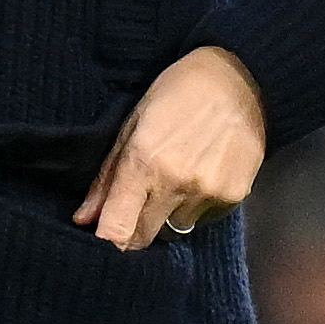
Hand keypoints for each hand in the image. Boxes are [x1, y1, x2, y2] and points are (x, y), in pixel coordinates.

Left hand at [75, 45, 264, 250]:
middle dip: (132, 232)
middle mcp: (176, 184)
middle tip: (134, 207)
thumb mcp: (132, 124)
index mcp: (143, 163)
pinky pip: (204, 218)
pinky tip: (201, 173)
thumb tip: (84, 218)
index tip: (101, 243)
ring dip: (167, 214)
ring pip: (175, 228)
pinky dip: (196, 205)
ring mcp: (208, 193)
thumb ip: (107, 176)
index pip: (117, 229)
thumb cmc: (176, 93)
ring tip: (176, 176)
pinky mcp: (234, 196)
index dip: (106, 244)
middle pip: (144, 239)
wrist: (239, 79)